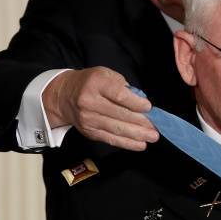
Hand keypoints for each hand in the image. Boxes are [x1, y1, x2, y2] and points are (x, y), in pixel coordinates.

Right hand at [43, 67, 158, 149]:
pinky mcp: (89, 131)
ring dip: (137, 135)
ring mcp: (88, 118)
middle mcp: (89, 101)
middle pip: (119, 114)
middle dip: (141, 122)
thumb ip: (124, 86)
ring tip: (152, 137)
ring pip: (116, 129)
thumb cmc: (91, 82)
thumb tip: (142, 103)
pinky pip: (110, 139)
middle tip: (156, 127)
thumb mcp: (106, 74)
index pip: (118, 95)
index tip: (149, 108)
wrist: (64, 96)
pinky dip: (127, 143)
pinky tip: (140, 144)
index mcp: (96, 83)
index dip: (135, 103)